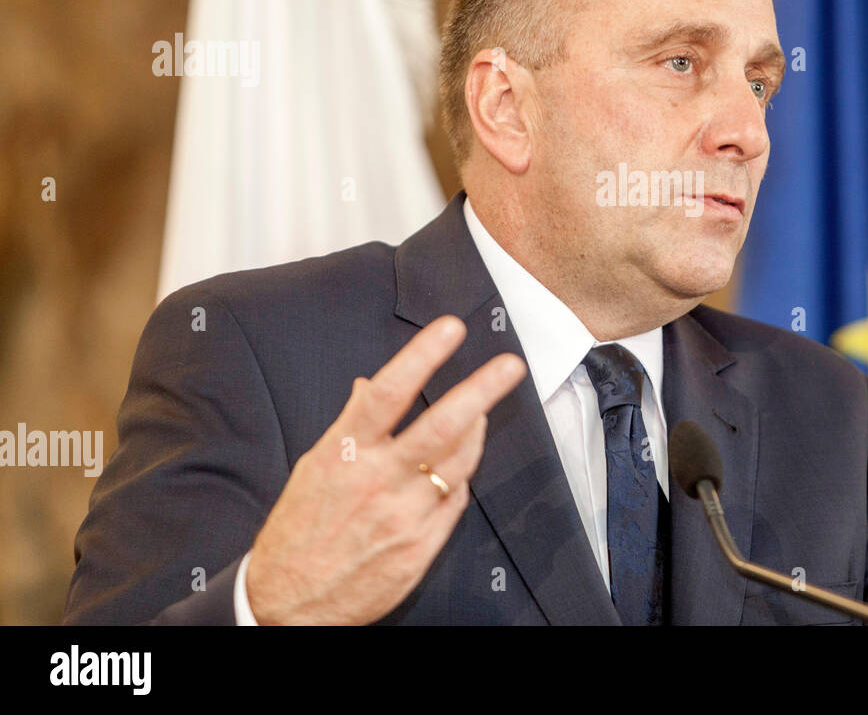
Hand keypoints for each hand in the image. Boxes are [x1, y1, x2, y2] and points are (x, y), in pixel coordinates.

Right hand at [244, 315, 525, 624]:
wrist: (291, 604)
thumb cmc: (300, 531)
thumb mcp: (315, 467)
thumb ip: (351, 425)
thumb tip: (372, 384)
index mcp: (344, 454)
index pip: (389, 394)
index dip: (422, 357)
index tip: (450, 330)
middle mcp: (378, 481)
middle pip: (441, 426)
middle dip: (481, 391)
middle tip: (509, 366)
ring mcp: (404, 515)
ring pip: (459, 461)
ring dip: (477, 430)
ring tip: (484, 409)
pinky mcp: (422, 545)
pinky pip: (455, 498)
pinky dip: (459, 476)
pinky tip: (456, 465)